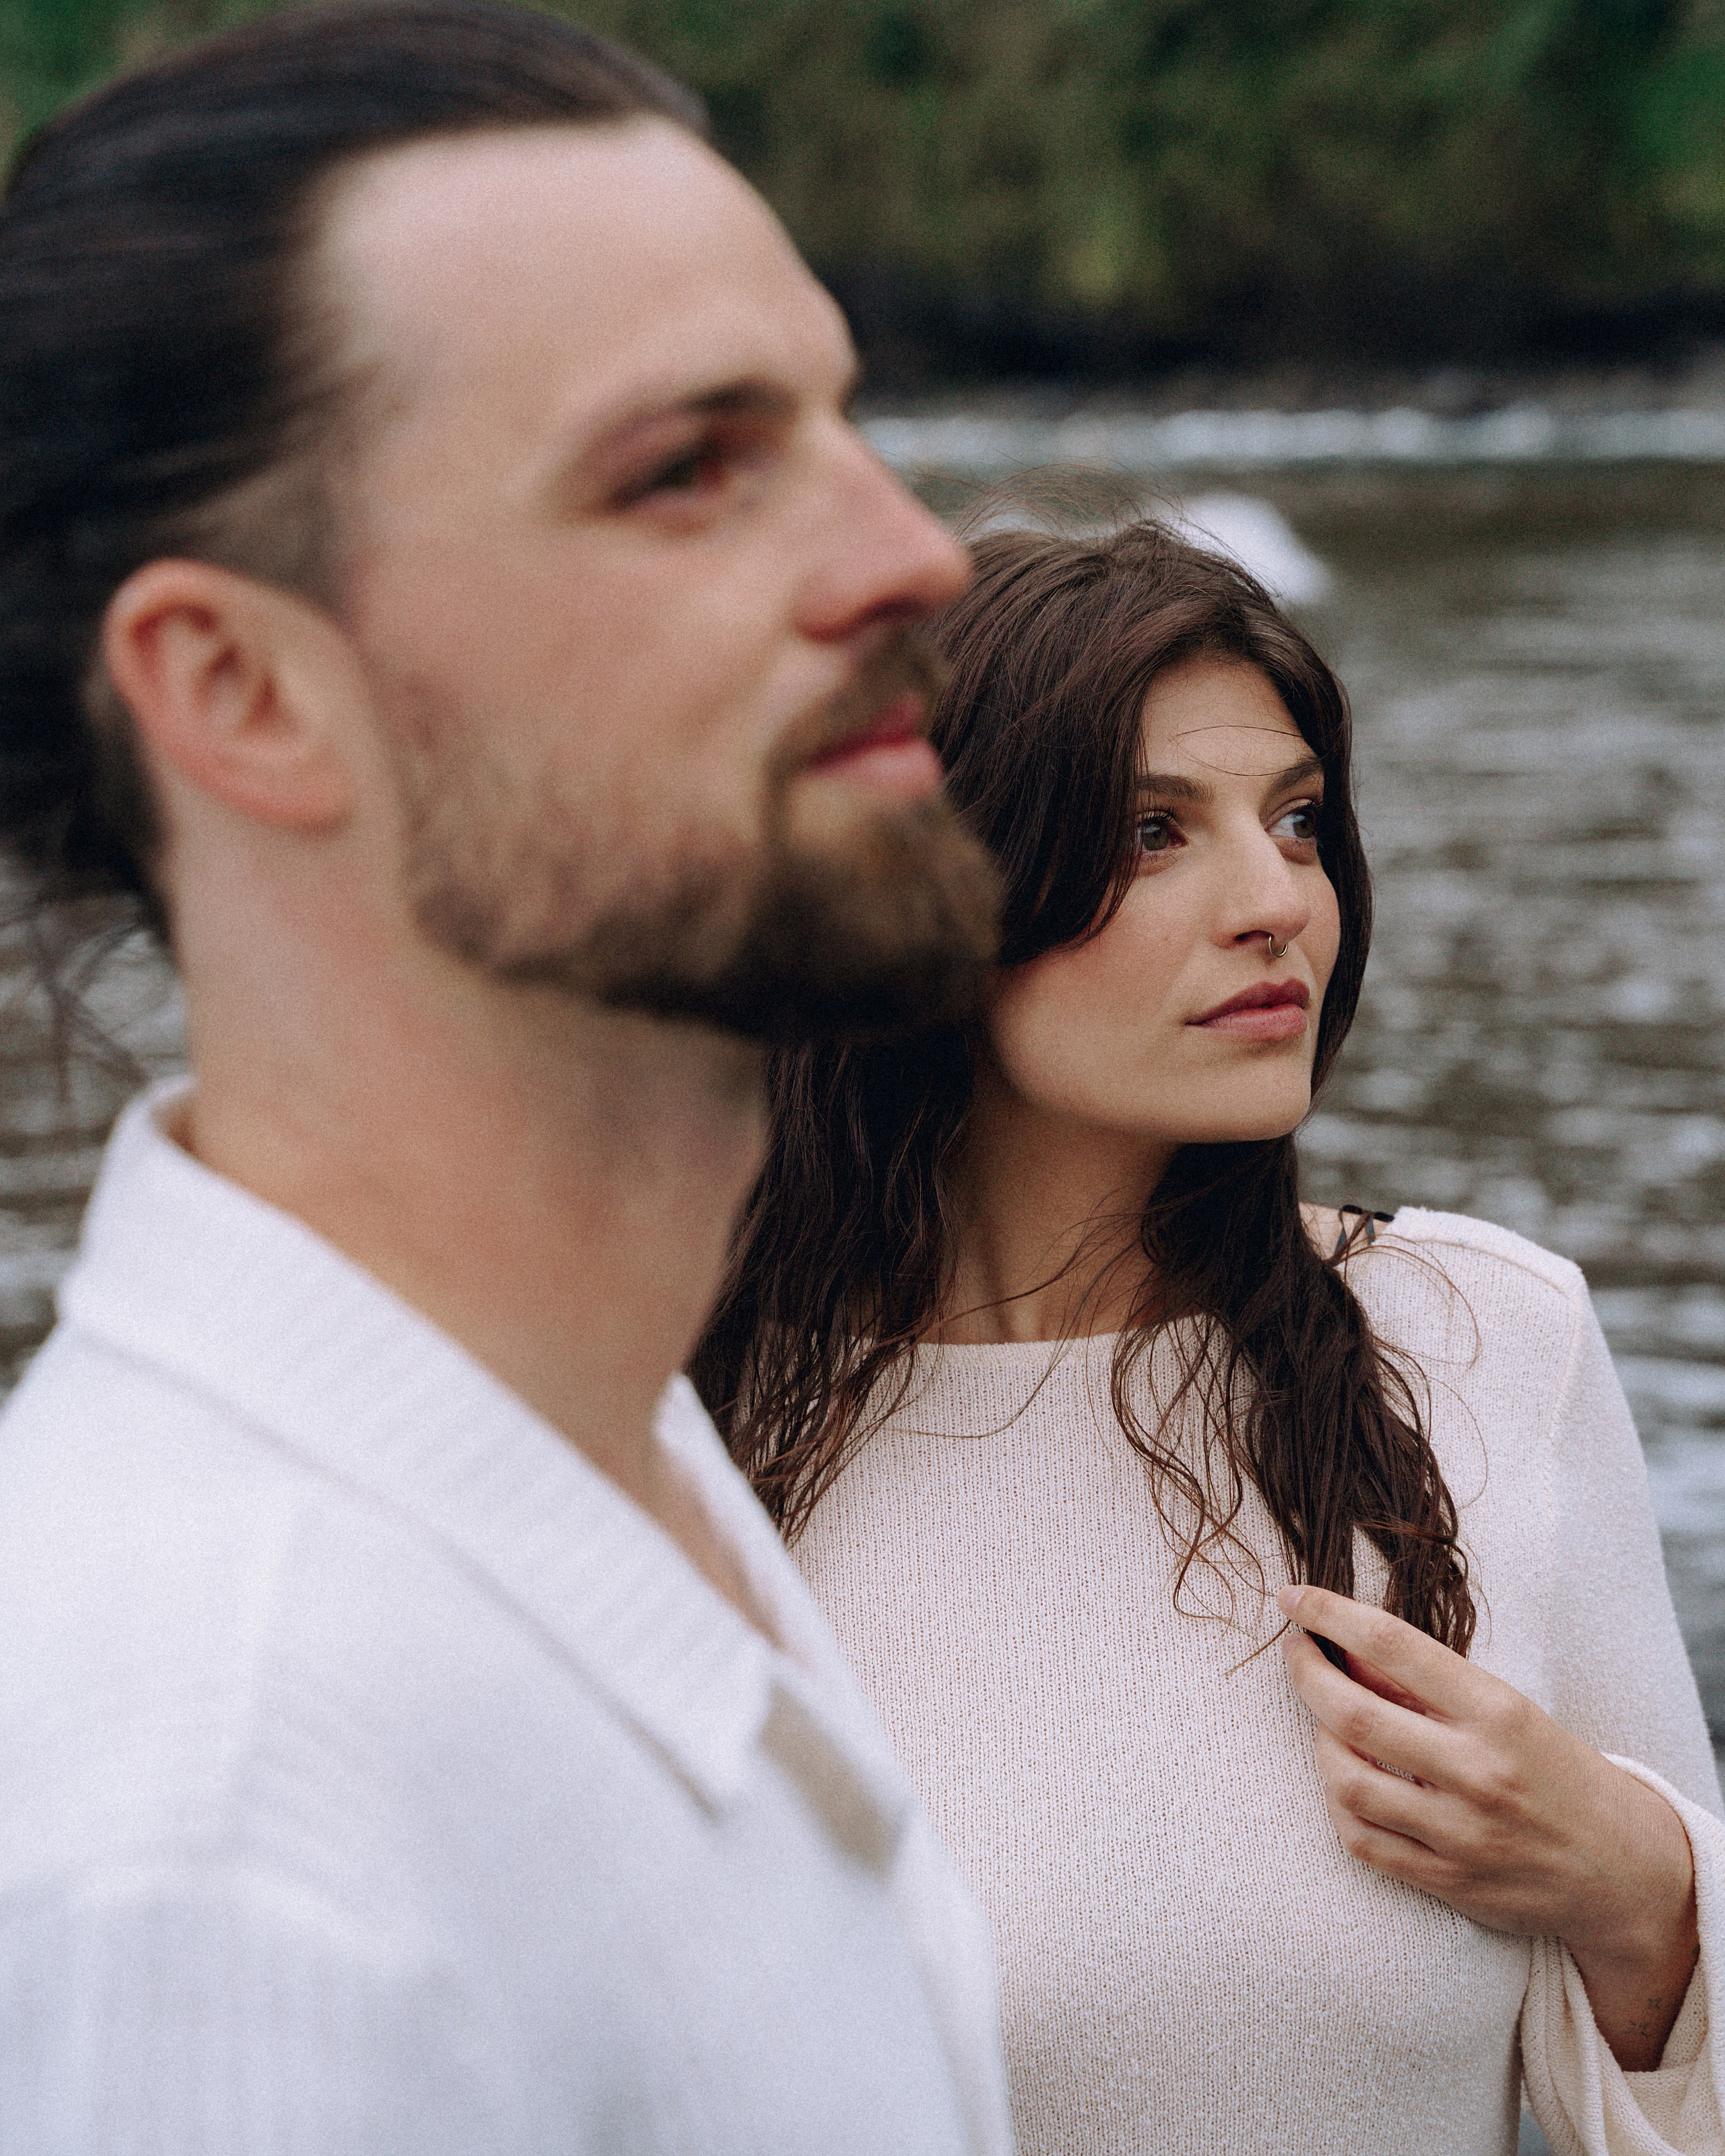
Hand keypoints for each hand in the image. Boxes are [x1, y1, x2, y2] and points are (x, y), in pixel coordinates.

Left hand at [1277, 1584, 1699, 2070]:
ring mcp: (1461, 1834)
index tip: (1295, 1597)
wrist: (1625, 1871)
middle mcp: (1479, 1772)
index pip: (1393, 1645)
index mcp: (1499, 1713)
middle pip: (1352, 1713)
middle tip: (1296, 1651)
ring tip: (1327, 1722)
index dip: (1330, 1613)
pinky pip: (1360, 1839)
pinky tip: (1344, 1780)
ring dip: (1319, 1742)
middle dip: (1305, 1671)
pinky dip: (1338, 1803)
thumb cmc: (1559, 1774)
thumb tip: (1344, 1648)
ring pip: (1345, 1779)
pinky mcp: (1449, 1883)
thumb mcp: (1509, 1711)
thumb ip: (1429, 1686)